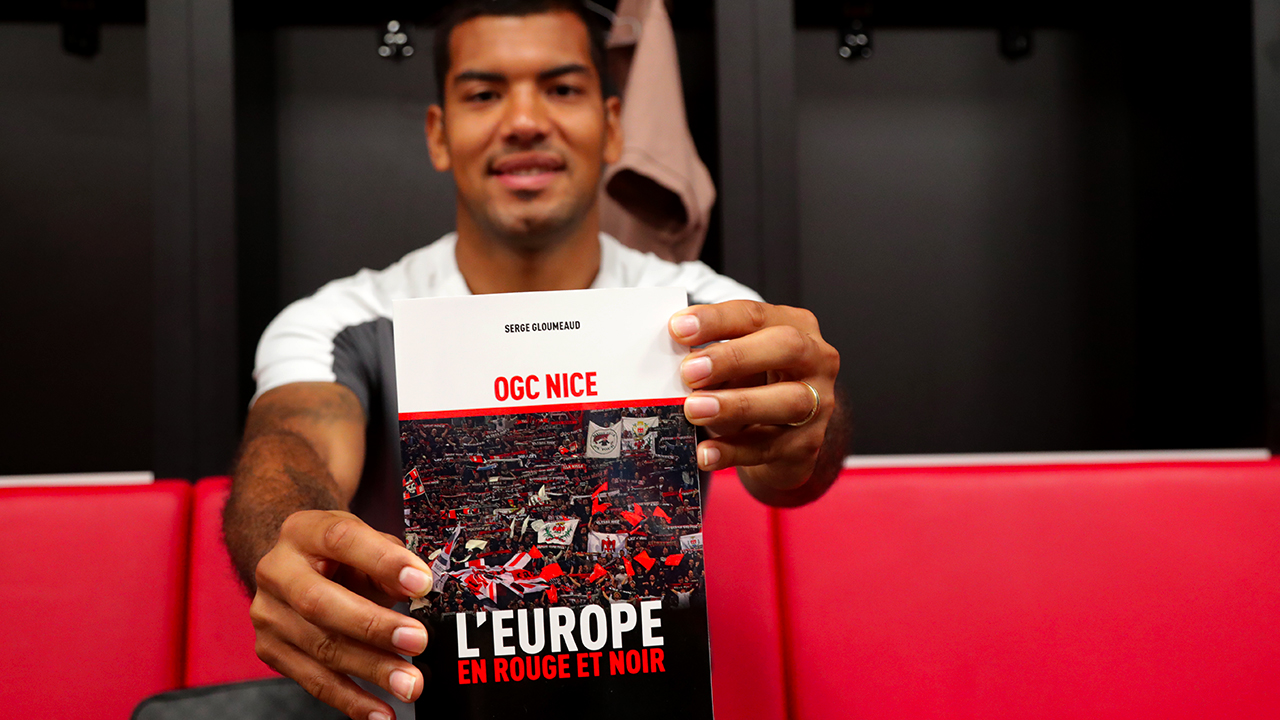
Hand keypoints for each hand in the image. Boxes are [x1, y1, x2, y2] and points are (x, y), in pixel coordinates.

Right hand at [250, 510, 433, 719]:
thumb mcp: (366, 541)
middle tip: (418, 641)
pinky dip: (350, 700)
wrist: (295, 563)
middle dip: (373, 626)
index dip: (383, 561)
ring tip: (410, 684)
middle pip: (319, 603)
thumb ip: (390, 560)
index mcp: (303, 530)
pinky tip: (381, 711)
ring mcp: (268, 613)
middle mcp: (276, 570)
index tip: (421, 583)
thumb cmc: (341, 553)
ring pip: (319, 648)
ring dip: (370, 670)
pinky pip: (313, 680)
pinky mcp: (270, 650)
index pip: (342, 539)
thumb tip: (417, 588)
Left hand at [669, 300, 839, 493]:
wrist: (786, 438)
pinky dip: (734, 451)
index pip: (755, 315)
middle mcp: (816, 360)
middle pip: (786, 347)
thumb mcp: (737, 364)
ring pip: (788, 401)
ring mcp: (819, 403)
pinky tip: (706, 453)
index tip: (677, 329)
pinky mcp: (808, 444)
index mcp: (795, 326)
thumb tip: (669, 360)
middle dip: (734, 356)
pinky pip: (771, 448)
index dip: (716, 320)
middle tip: (689, 371)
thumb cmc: (756, 386)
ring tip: (694, 410)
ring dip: (736, 405)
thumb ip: (713, 357)